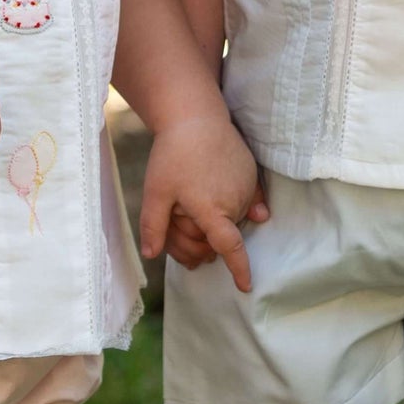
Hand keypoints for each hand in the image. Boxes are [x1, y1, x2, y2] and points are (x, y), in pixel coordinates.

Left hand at [139, 111, 265, 292]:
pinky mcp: (251, 176)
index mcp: (212, 208)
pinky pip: (248, 204)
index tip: (246, 286)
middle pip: (218, 238)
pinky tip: (250, 216)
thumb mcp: (155, 191)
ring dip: (213, 223)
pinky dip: (241, 211)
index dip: (239, 268)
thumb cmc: (173, 155)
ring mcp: (245, 189)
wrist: (196, 117)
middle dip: (197, 241)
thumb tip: (152, 255)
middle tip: (175, 224)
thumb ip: (153, 226)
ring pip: (230, 222)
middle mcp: (234, 202)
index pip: (230, 247)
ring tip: (189, 204)